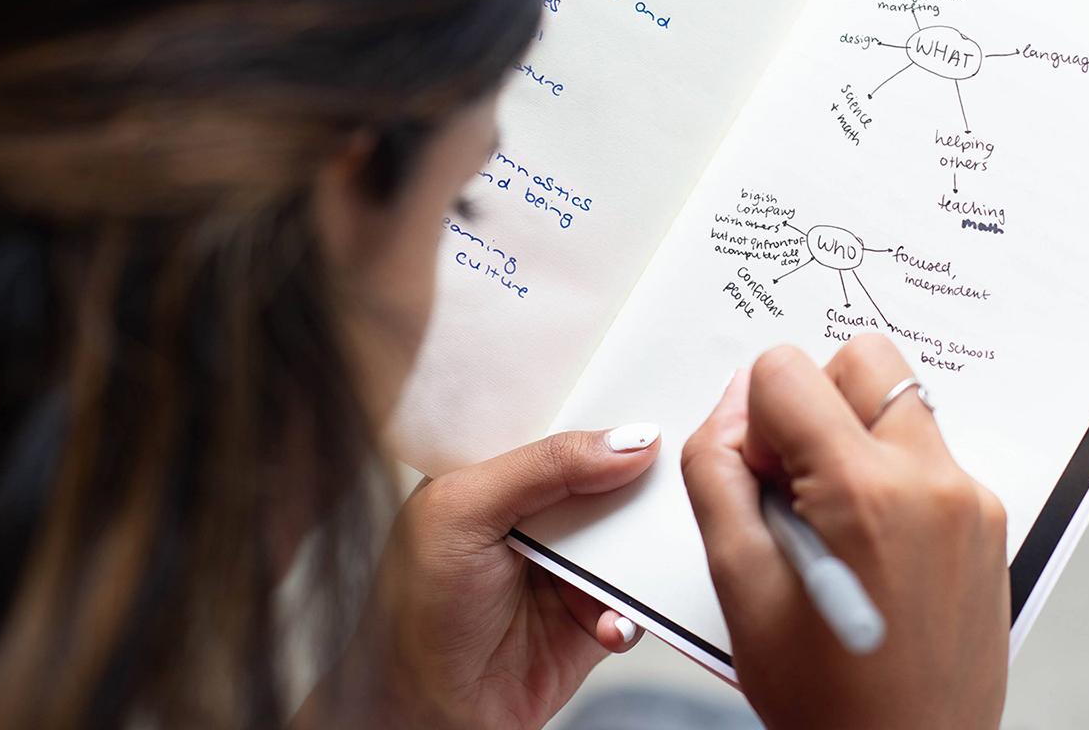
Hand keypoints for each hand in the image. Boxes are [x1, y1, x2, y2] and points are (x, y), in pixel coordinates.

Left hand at [337, 426, 659, 728]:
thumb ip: (544, 466)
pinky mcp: (590, 619)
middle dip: (640, 474)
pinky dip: (633, 610)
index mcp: (494, 475)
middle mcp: (533, 517)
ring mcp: (565, 568)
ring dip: (645, 545)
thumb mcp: (465, 511)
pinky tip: (610, 621)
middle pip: (605, 477)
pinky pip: (636, 602)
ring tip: (652, 547)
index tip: (651, 391)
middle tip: (672, 466)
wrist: (426, 718)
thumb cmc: (415, 611)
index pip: (557, 425)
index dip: (601, 411)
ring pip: (630, 538)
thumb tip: (628, 439)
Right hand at [682, 338, 1008, 729]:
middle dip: (816, 401)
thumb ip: (717, 471)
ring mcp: (971, 500)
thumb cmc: (825, 698)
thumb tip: (732, 404)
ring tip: (835, 523)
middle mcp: (932, 480)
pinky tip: (871, 547)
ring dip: (855, 437)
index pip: (787, 368)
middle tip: (797, 483)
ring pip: (899, 402)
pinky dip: (890, 474)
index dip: (755, 419)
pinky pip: (928, 453)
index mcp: (864, 492)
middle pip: (863, 359)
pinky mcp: (991, 521)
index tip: (761, 480)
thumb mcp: (737, 583)